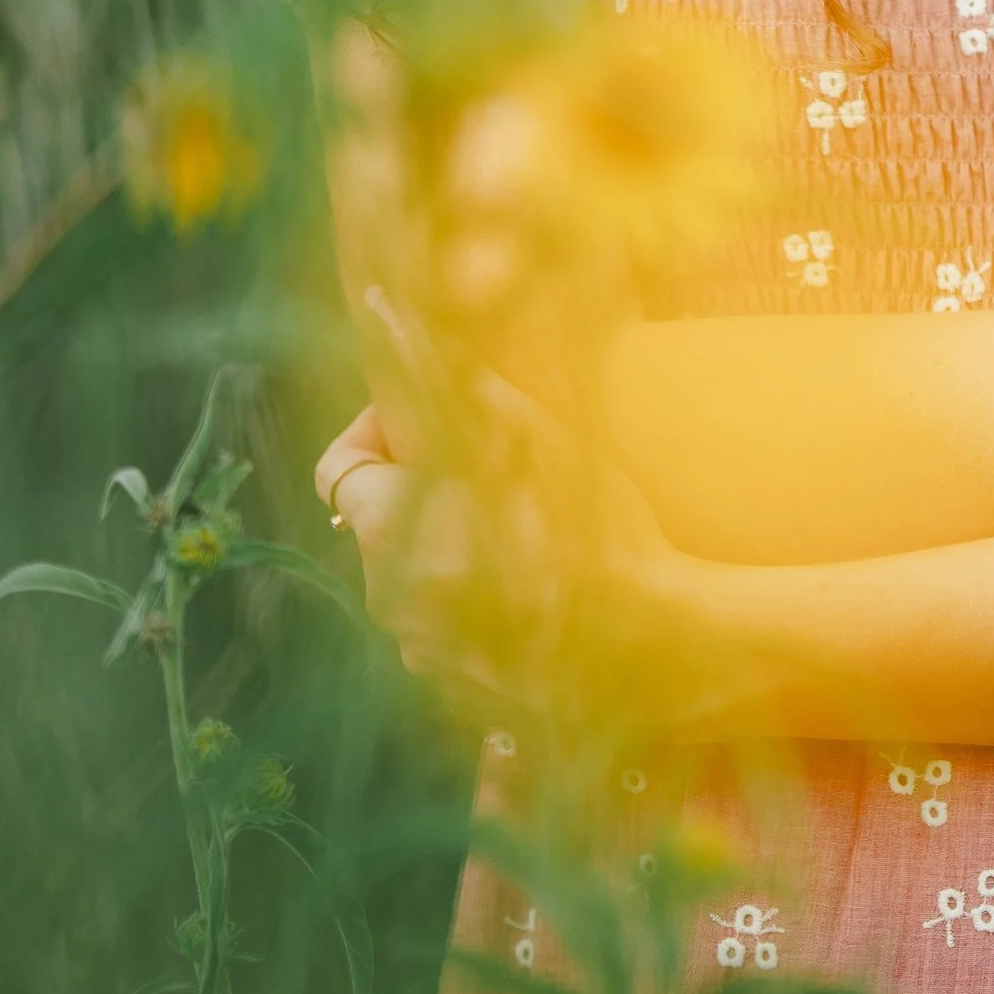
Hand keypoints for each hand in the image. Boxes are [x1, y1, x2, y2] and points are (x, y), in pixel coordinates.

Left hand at [316, 387, 709, 721]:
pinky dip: (482, 599)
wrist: (655, 643)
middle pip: (383, 520)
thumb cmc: (590, 529)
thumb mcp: (525, 431)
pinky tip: (544, 583)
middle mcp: (386, 597)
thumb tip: (384, 306)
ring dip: (457, 544)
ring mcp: (423, 651)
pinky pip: (452, 625)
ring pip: (421, 573)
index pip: (338, 466)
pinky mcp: (460, 688)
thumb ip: (442, 373)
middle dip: (429, 487)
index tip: (433, 423)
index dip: (378, 433)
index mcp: (385, 529)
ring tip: (534, 530)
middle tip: (504, 470)